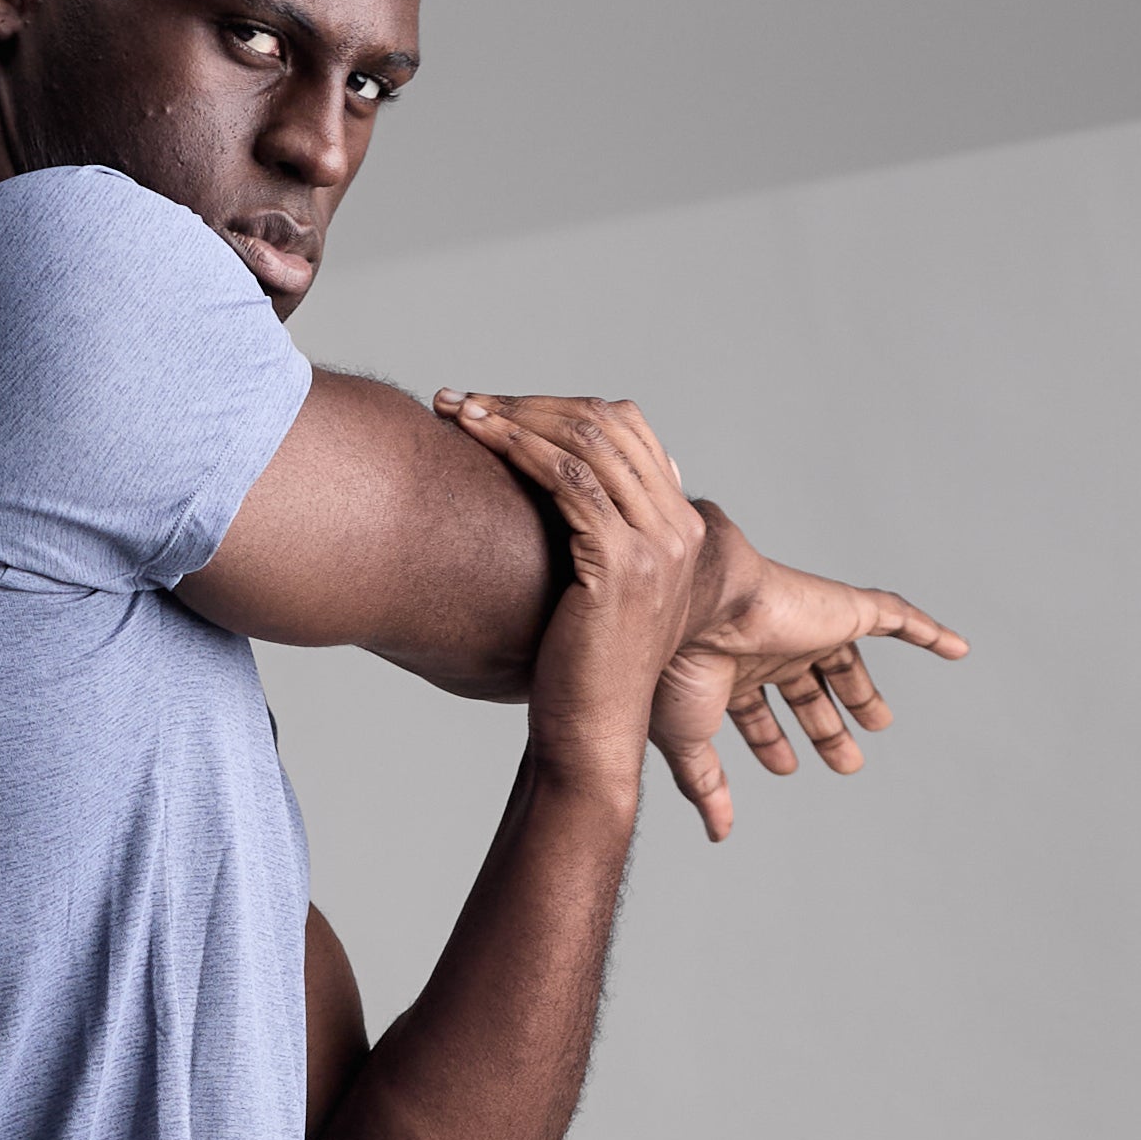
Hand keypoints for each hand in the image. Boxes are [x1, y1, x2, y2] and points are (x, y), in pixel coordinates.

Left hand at [431, 390, 706, 811]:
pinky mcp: (623, 564)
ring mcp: (658, 546)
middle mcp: (680, 530)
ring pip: (586, 441)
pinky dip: (518, 448)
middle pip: (606, 423)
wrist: (590, 737)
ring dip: (514, 416)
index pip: (627, 428)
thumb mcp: (599, 592)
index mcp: (682, 528)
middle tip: (464, 402)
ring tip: (458, 411)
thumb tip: (555, 488)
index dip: (556, 405)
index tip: (494, 408)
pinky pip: (569, 479)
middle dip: (527, 404)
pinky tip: (476, 438)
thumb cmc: (577, 672)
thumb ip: (600, 536)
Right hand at [654, 533, 966, 840]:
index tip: (786, 768)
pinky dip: (927, 630)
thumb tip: (719, 834)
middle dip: (825, 727)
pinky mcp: (842, 608)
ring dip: (863, 694)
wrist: (694, 605)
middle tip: (848, 762)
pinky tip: (958, 650)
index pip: (759, 711)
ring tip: (883, 724)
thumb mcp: (689, 739)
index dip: (772, 742)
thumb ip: (707, 786)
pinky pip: (897, 615)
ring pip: (846, 662)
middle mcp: (769, 646)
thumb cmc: (676, 666)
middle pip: (807, 691)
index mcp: (730, 670)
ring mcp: (808, 626)